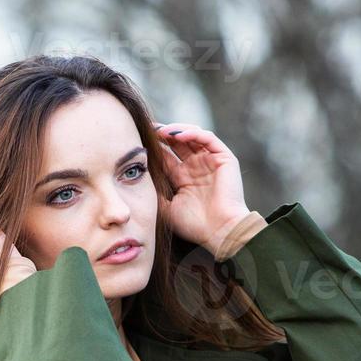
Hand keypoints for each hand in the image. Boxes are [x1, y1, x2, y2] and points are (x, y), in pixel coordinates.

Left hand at [152, 123, 251, 252]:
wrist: (221, 232)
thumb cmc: (195, 225)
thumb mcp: (167, 207)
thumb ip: (155, 192)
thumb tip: (135, 179)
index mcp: (184, 178)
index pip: (167, 156)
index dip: (154, 147)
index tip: (139, 140)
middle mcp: (197, 167)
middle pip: (178, 143)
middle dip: (163, 134)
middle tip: (148, 128)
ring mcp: (211, 162)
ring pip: (193, 136)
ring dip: (176, 130)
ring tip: (160, 131)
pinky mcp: (224, 159)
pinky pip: (208, 138)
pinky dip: (193, 133)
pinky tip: (177, 135)